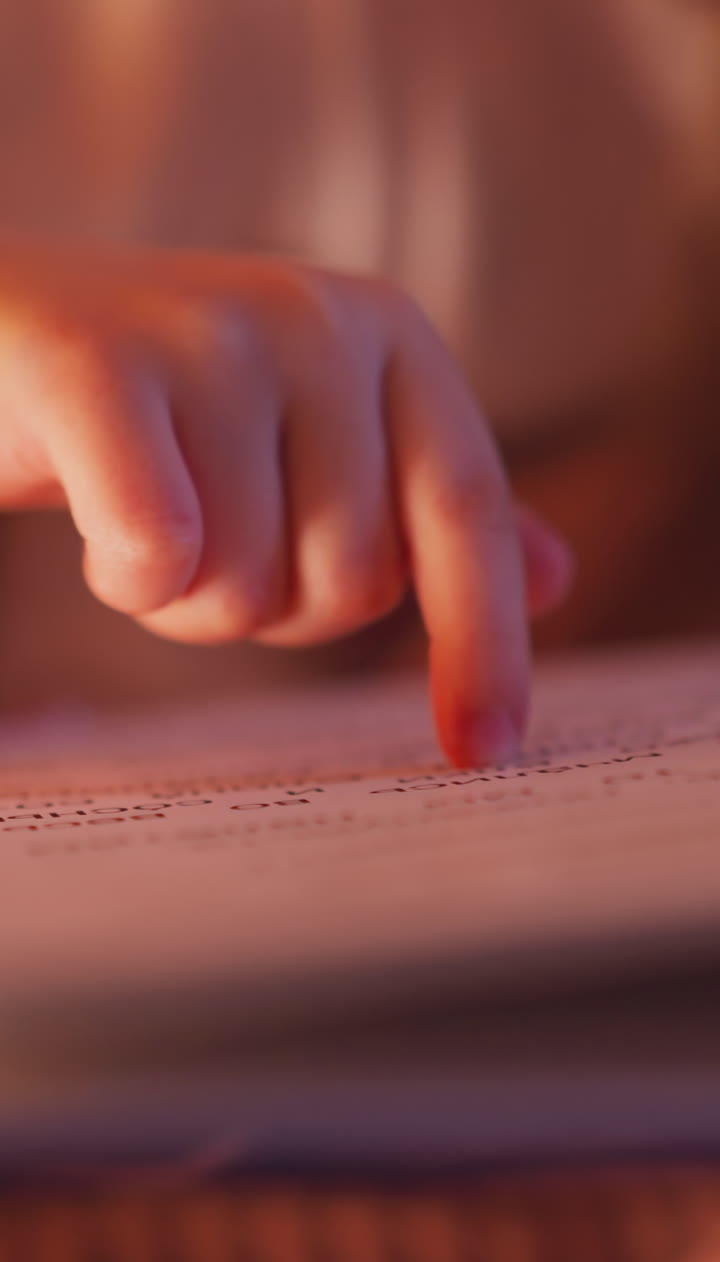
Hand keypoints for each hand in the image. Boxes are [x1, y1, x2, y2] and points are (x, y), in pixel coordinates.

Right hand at [0, 245, 571, 764]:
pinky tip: (100, 534)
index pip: (468, 513)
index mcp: (390, 335)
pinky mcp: (98, 365)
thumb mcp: (317, 443)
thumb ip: (424, 504)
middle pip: (352, 580)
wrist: (0, 334)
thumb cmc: (168, 415)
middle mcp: (318, 318)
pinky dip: (129, 582)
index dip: (484, 642)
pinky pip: (161, 555)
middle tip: (210, 545)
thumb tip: (556, 576)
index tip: (484, 752)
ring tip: (148, 528)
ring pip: (248, 586)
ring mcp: (210, 333)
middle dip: (271, 609)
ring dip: (188, 603)